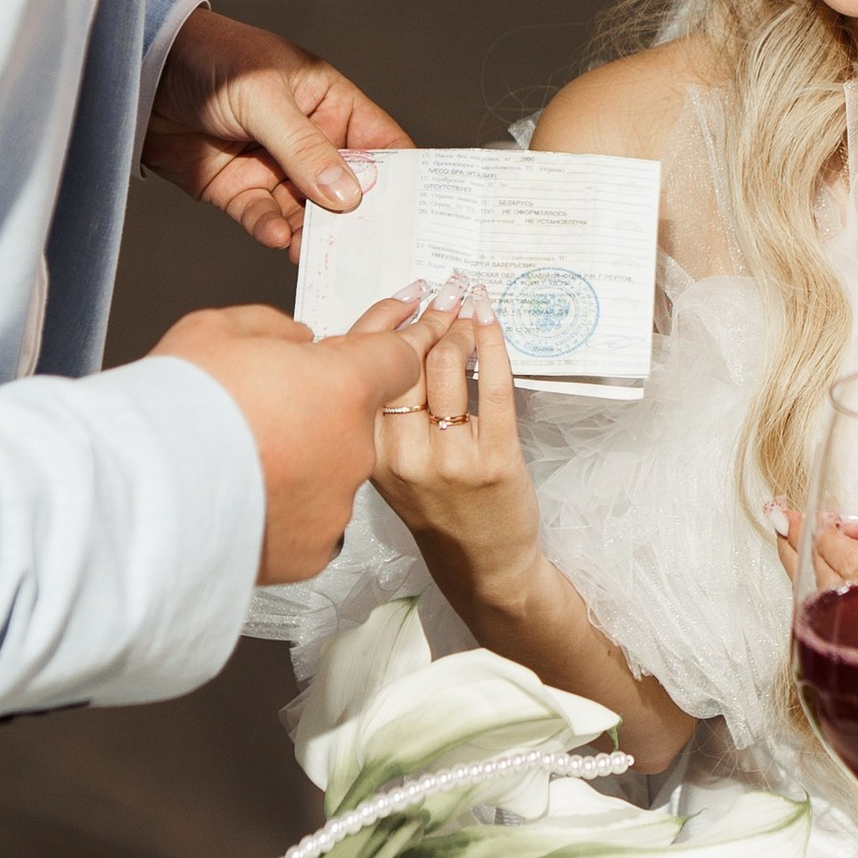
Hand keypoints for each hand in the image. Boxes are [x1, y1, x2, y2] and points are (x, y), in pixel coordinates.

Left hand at [142, 5, 411, 257]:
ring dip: (313, 235)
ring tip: (318, 255)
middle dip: (358, 220)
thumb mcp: (265, 98)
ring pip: (306, 213)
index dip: (403, 178)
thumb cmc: (211, 61)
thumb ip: (305, 149)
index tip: (418, 216)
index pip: (380, 144)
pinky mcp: (238, 190)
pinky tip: (275, 238)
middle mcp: (308, 140)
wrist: (140, 72)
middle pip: (347, 189)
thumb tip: (348, 196)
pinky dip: (271, 231)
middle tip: (373, 255)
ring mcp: (273, 168)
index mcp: (329, 104)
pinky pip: (263, 218)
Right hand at [150, 304, 421, 582]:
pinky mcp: (313, 551)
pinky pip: (307, 524)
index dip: (394, 345)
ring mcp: (337, 504)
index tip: (409, 331)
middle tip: (261, 416)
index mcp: (343, 384)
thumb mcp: (219, 330)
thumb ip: (274, 330)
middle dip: (317, 417)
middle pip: (350, 423)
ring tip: (237, 465)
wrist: (143, 491)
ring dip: (296, 468)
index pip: (396, 359)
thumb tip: (295, 342)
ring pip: (326, 476)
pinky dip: (281, 514)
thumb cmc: (177, 403)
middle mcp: (353, 447)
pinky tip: (241, 503)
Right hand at [364, 290, 544, 614]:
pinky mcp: (494, 458)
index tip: (403, 297)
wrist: (482, 566)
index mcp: (367, 454)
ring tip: (468, 308)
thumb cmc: (438, 512)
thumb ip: (384, 418)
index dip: (382, 323)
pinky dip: (492, 344)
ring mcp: (449, 458)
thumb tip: (394, 342)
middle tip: (444, 291)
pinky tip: (490, 322)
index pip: (363, 372)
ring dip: (459, 326)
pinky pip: (491, 385)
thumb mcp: (392, 469)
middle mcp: (402, 456)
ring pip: (445, 365)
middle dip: (426, 316)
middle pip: (404, 362)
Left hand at [771, 510, 857, 703]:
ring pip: (821, 604)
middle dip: (797, 543)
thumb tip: (846, 520)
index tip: (810, 511)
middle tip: (778, 513)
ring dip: (797, 568)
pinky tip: (809, 578)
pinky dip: (814, 598)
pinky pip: (833, 628)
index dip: (820, 529)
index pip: (842, 552)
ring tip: (782, 535)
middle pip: (822, 576)